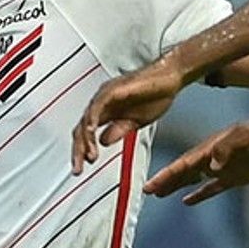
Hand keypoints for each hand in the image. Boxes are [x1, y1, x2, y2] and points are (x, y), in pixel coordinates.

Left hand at [72, 59, 185, 173]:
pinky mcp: (113, 90)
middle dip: (78, 151)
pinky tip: (91, 134)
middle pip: (81, 129)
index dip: (82, 151)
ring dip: (85, 141)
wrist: (170, 78)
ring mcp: (106, 95)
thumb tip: (104, 142)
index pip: (86, 133)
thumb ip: (118, 131)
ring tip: (89, 157)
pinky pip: (97, 107)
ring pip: (86, 120)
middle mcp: (102, 102)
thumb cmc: (156, 95)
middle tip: (79, 169)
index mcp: (106, 110)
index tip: (83, 167)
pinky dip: (92, 121)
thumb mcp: (135, 122)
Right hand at [144, 119, 248, 204]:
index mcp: (209, 147)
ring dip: (176, 186)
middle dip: (165, 181)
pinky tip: (186, 201)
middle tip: (147, 191)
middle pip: (183, 171)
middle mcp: (211, 158)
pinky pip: (210, 188)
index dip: (166, 174)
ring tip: (158, 194)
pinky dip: (198, 194)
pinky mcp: (232, 178)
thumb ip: (225, 148)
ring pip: (192, 179)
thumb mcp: (243, 136)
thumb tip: (209, 166)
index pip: (183, 163)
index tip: (151, 184)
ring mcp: (220, 168)